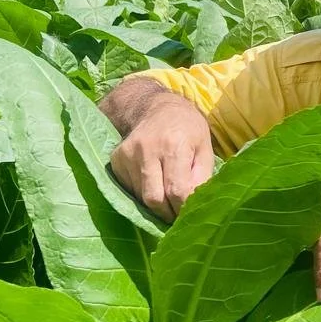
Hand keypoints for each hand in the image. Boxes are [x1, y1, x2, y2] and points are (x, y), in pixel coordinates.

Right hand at [109, 92, 214, 220]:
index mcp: (174, 145)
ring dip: (156, 204)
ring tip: (167, 197)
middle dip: (167, 213)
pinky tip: (153, 183)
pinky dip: (142, 194)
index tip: (189, 214)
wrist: (158, 107)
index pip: (177, 190)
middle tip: (177, 214)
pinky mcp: (116, 159)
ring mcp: (128, 154)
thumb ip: (202, 178)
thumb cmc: (188, 129)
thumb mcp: (205, 148)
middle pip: (154, 199)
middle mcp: (148, 149)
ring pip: (140, 197)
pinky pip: (129, 190)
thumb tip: (193, 206)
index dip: (183, 208)